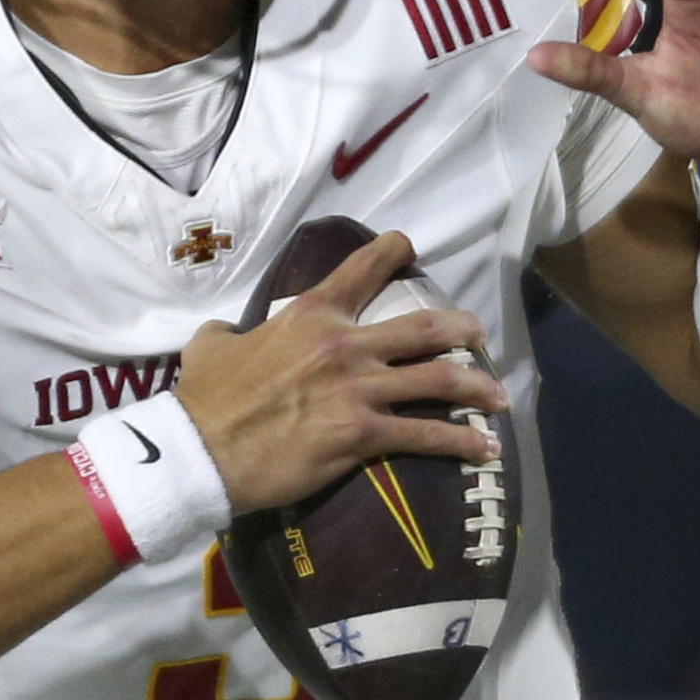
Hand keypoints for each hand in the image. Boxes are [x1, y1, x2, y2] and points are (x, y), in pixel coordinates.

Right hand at [176, 230, 506, 514]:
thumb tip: (228, 333)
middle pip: (424, 329)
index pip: (362, 269)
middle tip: (480, 334)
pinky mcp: (362, 434)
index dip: (393, 251)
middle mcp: (344, 344)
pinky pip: (426, 436)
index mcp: (311, 315)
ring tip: (499, 395)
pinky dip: (463, 442)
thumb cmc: (204, 400)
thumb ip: (228, 333)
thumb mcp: (209, 346)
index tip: (410, 247)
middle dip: (461, 329)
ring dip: (477, 386)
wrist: (200, 452)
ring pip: (439, 380)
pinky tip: (486, 448)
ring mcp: (358, 390)